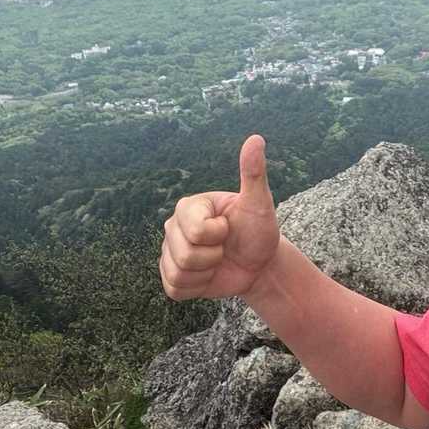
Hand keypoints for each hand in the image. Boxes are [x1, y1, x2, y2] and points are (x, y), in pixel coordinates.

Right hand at [160, 134, 280, 300]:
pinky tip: (208, 276)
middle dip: (214, 257)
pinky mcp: (171, 276)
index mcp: (189, 206)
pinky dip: (197, 288)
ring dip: (206, 274)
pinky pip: (174, 290)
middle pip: (185, 255)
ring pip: (178, 274)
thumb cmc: (258, 230)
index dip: (218, 236)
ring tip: (217, 262)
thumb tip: (256, 138)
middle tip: (225, 248)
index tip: (229, 228)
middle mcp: (173, 227)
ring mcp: (169, 252)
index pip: (196, 231)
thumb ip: (253, 172)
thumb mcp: (259, 202)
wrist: (259, 264)